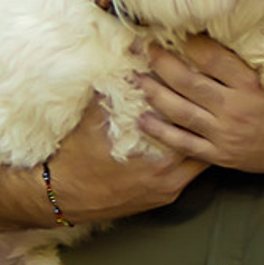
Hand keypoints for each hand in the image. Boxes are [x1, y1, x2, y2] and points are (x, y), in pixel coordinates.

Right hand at [44, 92, 205, 222]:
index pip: (193, 130)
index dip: (196, 108)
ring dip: (197, 143)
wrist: (56, 198)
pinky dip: (186, 160)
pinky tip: (182, 144)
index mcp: (159, 162)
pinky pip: (184, 177)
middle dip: (204, 126)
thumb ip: (113, 92)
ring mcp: (165, 192)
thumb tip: (123, 64)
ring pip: (197, 164)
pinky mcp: (159, 200)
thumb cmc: (74, 161)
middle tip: (207, 106)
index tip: (199, 91)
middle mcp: (168, 181)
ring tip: (200, 122)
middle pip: (203, 149)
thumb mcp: (93, 120)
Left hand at [137, 38, 263, 180]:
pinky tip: (144, 119)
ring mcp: (226, 134)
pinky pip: (183, 142)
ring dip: (155, 93)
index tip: (177, 32)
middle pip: (188, 83)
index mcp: (253, 85)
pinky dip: (161, 131)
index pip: (213, 59)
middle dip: (162, 63)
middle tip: (145, 49)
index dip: (191, 43)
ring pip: (180, 111)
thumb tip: (258, 23)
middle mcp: (236, 109)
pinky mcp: (221, 154)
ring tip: (139, 78)